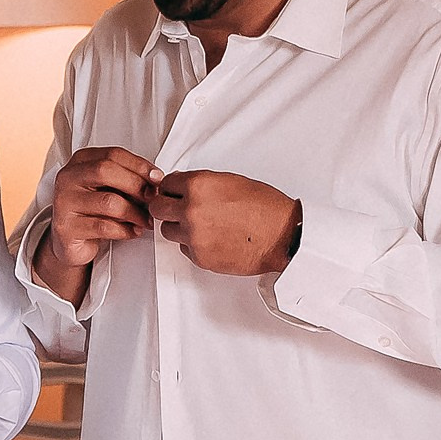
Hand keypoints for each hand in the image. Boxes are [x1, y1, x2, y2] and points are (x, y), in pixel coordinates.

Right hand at [36, 147, 160, 303]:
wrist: (69, 241)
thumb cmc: (92, 211)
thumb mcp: (109, 188)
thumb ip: (127, 179)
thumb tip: (155, 180)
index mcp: (80, 162)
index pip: (113, 154)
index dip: (139, 165)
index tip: (157, 178)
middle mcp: (68, 178)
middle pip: (106, 171)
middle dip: (136, 185)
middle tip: (152, 199)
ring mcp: (65, 202)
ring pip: (109, 202)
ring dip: (135, 212)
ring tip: (145, 220)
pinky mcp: (67, 227)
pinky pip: (104, 227)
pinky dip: (125, 230)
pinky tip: (132, 231)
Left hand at [147, 170, 300, 277]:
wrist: (283, 236)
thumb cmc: (265, 207)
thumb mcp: (230, 182)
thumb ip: (201, 184)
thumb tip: (182, 187)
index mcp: (198, 186)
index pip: (166, 184)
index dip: (171, 188)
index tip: (174, 192)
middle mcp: (191, 210)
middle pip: (157, 208)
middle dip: (165, 207)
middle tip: (176, 208)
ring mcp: (193, 236)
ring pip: (167, 230)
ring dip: (178, 227)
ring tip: (200, 225)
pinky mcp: (199, 257)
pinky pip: (184, 248)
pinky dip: (192, 244)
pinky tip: (212, 238)